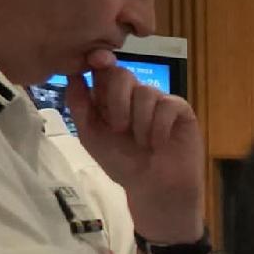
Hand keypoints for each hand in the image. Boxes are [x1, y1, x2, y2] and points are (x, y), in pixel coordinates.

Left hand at [68, 60, 205, 237]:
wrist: (153, 189)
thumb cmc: (122, 163)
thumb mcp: (90, 135)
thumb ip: (79, 105)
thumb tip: (72, 75)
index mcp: (111, 98)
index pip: (103, 71)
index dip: (99, 64)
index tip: (96, 65)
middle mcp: (135, 95)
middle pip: (123, 74)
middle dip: (117, 99)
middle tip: (118, 127)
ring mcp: (159, 101)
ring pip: (145, 91)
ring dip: (139, 121)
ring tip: (142, 143)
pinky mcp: (181, 110)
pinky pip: (168, 105)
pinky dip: (159, 126)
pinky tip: (158, 143)